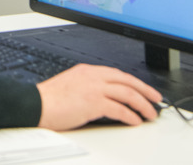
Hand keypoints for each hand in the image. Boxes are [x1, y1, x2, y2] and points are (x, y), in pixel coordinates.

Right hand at [36, 64, 162, 129]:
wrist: (35, 104)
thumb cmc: (49, 99)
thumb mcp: (71, 85)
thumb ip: (88, 87)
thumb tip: (104, 99)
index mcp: (88, 70)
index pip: (118, 74)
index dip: (134, 82)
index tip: (143, 90)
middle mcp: (93, 76)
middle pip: (127, 80)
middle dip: (145, 90)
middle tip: (156, 100)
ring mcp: (94, 88)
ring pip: (127, 93)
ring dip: (142, 104)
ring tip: (150, 114)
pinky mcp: (93, 103)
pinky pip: (119, 109)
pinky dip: (130, 115)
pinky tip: (135, 121)